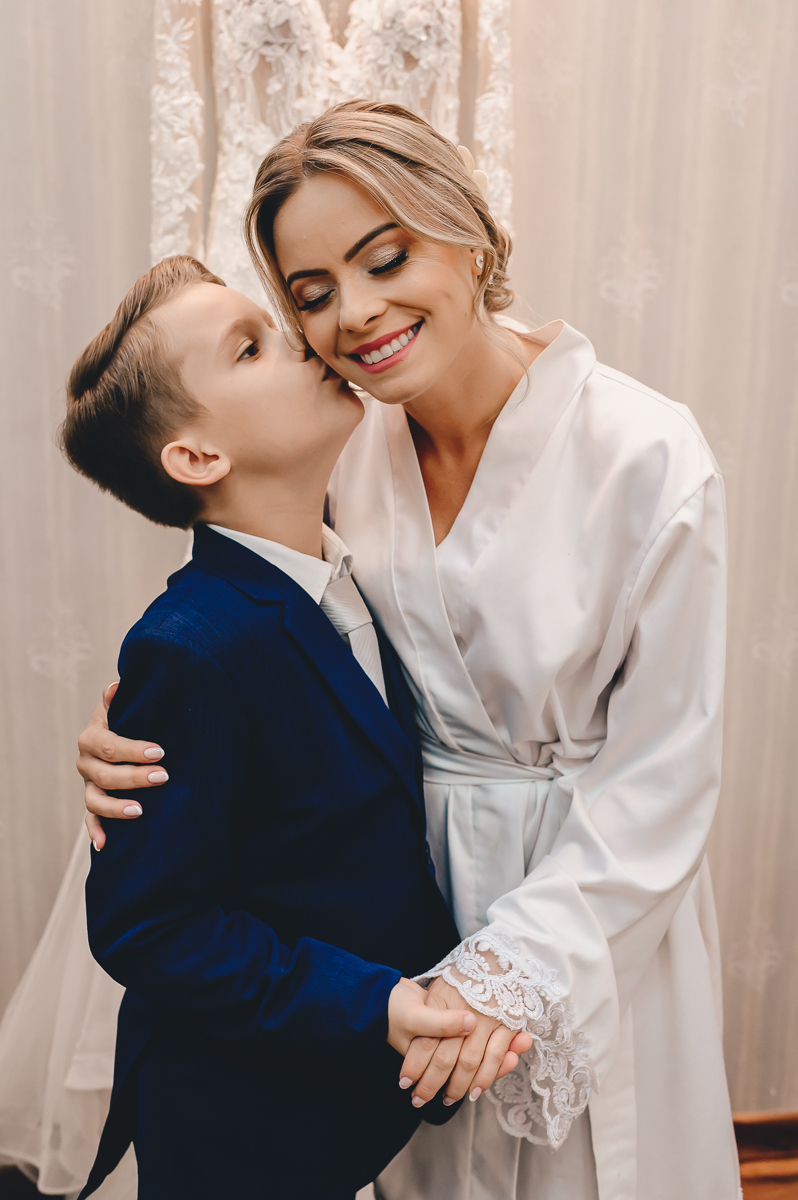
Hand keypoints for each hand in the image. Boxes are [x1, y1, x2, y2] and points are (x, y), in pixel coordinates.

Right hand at [77, 681, 167, 848]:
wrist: (124, 735)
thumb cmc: (131, 718)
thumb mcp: (126, 705)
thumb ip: (120, 697)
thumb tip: (116, 685)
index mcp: (92, 736)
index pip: (108, 745)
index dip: (133, 750)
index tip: (159, 752)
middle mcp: (86, 762)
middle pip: (104, 774)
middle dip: (134, 777)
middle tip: (163, 777)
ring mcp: (89, 784)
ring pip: (95, 799)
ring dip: (116, 807)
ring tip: (141, 812)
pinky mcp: (94, 803)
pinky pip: (91, 819)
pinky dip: (96, 833)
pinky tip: (105, 845)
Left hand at [400, 976, 532, 1107]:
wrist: (496, 956)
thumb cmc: (462, 979)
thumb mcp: (439, 991)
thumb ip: (431, 1019)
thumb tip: (416, 1038)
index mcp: (441, 1000)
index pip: (423, 1041)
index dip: (413, 1064)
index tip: (404, 1081)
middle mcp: (462, 1010)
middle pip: (444, 1057)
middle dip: (431, 1083)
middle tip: (419, 1099)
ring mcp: (485, 1017)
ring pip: (468, 1062)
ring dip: (458, 1086)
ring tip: (446, 1099)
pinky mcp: (505, 1022)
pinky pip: (494, 1056)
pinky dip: (486, 1077)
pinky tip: (475, 1090)